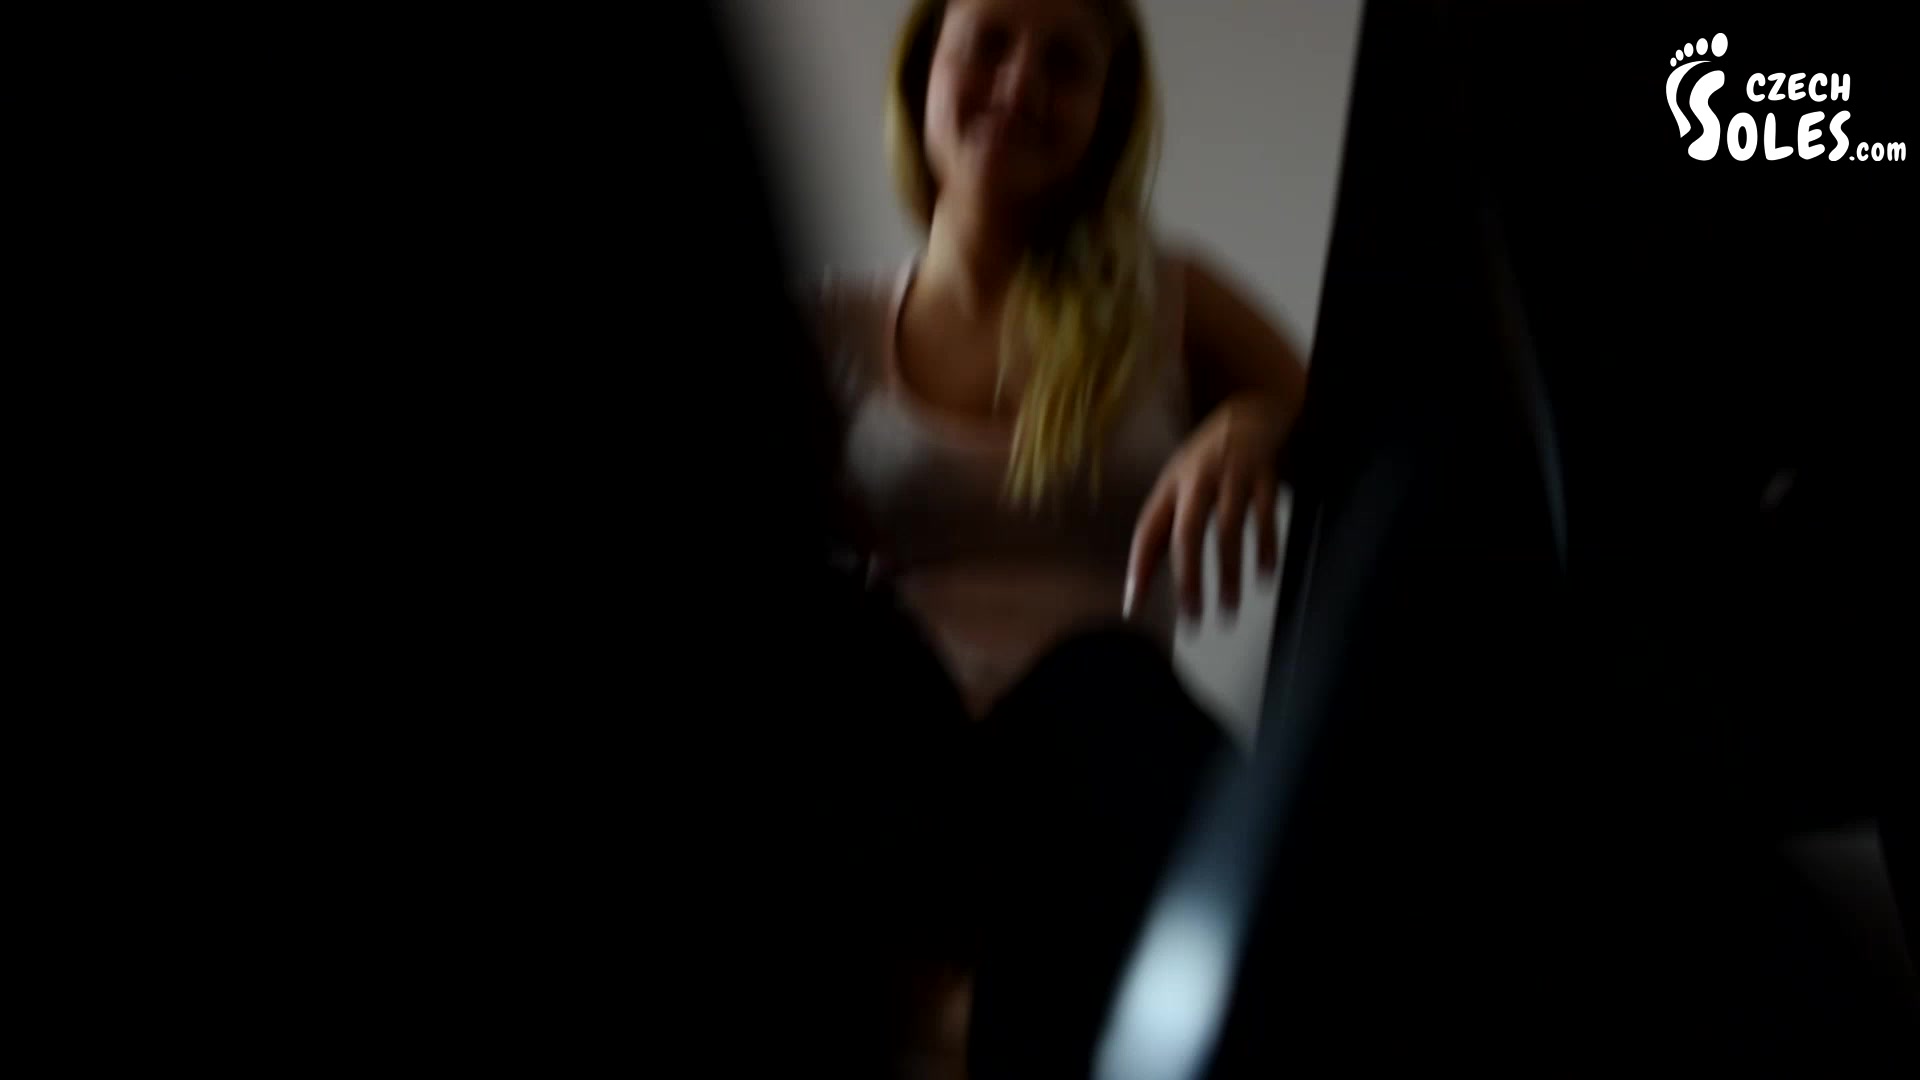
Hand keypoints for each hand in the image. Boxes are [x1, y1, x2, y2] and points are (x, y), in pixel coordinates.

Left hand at [1126, 394, 1292, 620]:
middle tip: (1191, 615)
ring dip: (1228, 571)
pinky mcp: (1264, 475)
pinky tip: (1264, 574)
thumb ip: (1164, 524)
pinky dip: (1264, 546)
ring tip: (1228, 607)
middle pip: (1186, 532)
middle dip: (1187, 577)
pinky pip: (1264, 515)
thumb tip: (1143, 575)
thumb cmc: (1208, 458)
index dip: (1140, 569)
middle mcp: (1197, 480)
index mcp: (1170, 486)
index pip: (1148, 532)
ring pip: (1227, 528)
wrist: (1250, 410)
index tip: (1133, 606)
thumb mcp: (1179, 483)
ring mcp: (1232, 475)